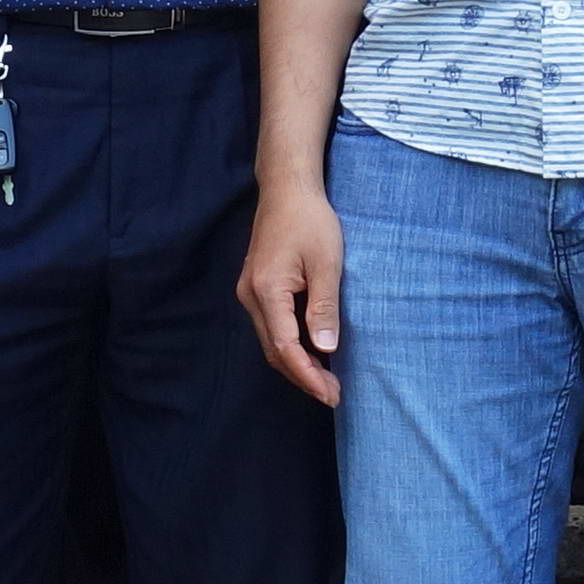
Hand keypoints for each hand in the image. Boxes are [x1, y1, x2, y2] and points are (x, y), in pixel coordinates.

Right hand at [239, 174, 349, 407]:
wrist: (287, 189)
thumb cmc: (310, 220)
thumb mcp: (327, 262)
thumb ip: (324, 307)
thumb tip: (326, 349)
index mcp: (267, 291)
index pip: (286, 347)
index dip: (308, 375)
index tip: (331, 393)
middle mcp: (250, 296)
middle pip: (274, 350)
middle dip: (303, 376)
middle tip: (333, 394)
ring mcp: (250, 292)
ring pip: (271, 341)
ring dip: (296, 363)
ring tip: (326, 379)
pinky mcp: (256, 288)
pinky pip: (272, 327)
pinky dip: (291, 345)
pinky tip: (312, 351)